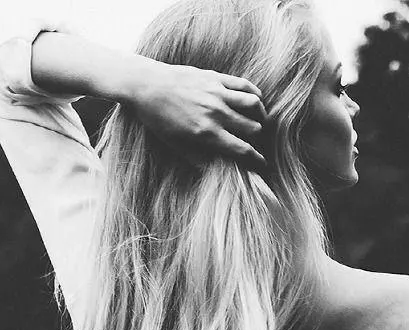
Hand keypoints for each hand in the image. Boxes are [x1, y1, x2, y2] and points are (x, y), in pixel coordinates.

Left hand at [128, 58, 267, 171]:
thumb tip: (214, 172)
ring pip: (253, 104)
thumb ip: (197, 159)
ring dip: (260, 115)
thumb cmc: (158, 118)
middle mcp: (216, 113)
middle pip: (252, 128)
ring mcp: (217, 93)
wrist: (146, 85)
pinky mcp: (215, 78)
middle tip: (255, 142)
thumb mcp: (175, 145)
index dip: (256, 160)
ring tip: (259, 121)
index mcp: (207, 133)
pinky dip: (254, 93)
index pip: (242, 150)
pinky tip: (256, 100)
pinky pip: (243, 84)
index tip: (262, 165)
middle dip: (257, 139)